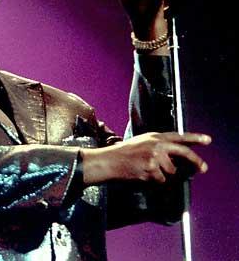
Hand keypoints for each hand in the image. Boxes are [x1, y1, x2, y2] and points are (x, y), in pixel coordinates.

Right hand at [81, 132, 210, 184]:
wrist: (109, 160)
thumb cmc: (123, 153)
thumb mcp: (142, 142)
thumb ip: (158, 146)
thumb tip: (177, 158)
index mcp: (154, 136)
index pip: (178, 136)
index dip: (194, 138)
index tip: (207, 140)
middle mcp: (156, 145)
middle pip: (183, 153)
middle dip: (195, 161)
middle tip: (203, 168)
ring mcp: (154, 157)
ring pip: (171, 172)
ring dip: (163, 175)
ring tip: (147, 170)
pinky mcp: (151, 169)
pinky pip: (160, 180)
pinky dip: (154, 181)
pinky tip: (142, 174)